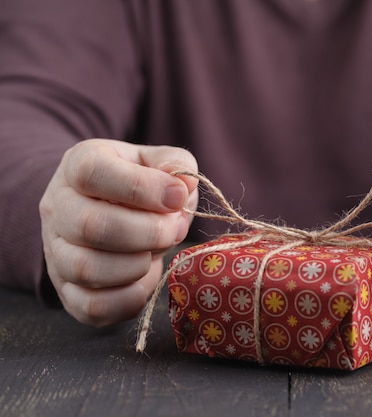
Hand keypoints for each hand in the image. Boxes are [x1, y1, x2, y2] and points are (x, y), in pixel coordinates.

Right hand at [40, 139, 198, 326]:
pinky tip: (145, 281)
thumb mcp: (155, 162)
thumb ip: (174, 164)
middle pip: (91, 225)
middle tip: (175, 230)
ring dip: (136, 265)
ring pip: (86, 269)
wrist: (107, 213)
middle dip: (148, 233)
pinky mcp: (67, 290)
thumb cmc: (138, 186)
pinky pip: (90, 307)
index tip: (177, 197)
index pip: (92, 172)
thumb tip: (183, 183)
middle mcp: (57, 208)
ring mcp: (57, 252)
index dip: (141, 187)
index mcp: (78, 166)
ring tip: (157, 253)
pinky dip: (126, 301)